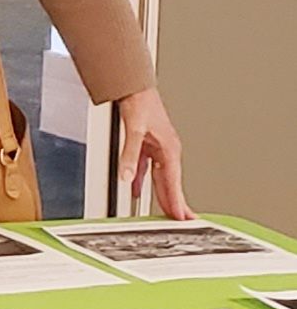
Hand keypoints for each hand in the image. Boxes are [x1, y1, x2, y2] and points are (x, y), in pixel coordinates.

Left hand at [116, 88, 188, 218]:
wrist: (134, 86)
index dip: (176, 201)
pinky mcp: (148, 144)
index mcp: (169, 149)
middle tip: (183, 222)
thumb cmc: (141, 102)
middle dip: (176, 203)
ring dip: (162, 194)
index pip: (173, 182)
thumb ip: (129, 155)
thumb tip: (127, 176)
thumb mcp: (134, 130)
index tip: (181, 218)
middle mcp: (167, 150)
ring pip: (160, 177)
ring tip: (166, 212)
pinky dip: (142, 179)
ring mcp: (158, 147)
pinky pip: (147, 168)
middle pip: (171, 183)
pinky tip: (135, 189)